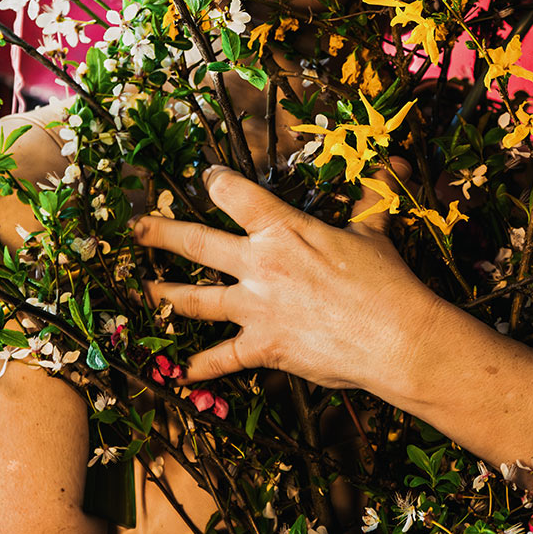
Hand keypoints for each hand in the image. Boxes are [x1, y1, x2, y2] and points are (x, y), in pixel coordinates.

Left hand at [131, 163, 438, 390]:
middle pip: (195, 244)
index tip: (205, 177)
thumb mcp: (375, 231)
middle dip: (160, 234)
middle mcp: (259, 265)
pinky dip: (200, 367)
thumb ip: (372, 197)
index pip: (234, 194)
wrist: (395, 338)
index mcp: (283, 229)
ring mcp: (255, 308)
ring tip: (147, 292)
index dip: (215, 181)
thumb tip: (393, 160)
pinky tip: (181, 373)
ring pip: (195, 299)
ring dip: (167, 295)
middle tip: (138, 228)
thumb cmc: (386, 282)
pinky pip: (222, 358)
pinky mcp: (262, 347)